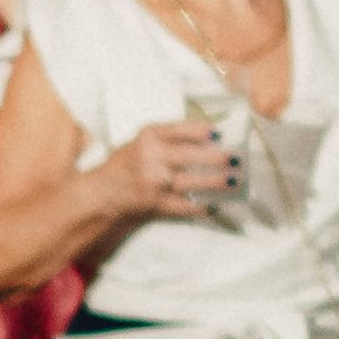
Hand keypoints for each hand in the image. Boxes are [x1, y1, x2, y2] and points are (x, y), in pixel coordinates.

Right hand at [101, 118, 233, 228]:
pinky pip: (184, 207)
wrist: (102, 195)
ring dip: (216, 183)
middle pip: (190, 157)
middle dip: (217, 158)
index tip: (219, 134)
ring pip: (191, 182)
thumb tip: (209, 139)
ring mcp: (154, 183)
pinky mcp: (156, 204)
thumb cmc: (124, 166)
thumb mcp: (140, 142)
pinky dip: (201, 208)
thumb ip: (168, 138)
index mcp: (147, 137)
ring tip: (234, 181)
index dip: (201, 131)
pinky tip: (215, 206)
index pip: (179, 130)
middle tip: (236, 159)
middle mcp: (151, 158)